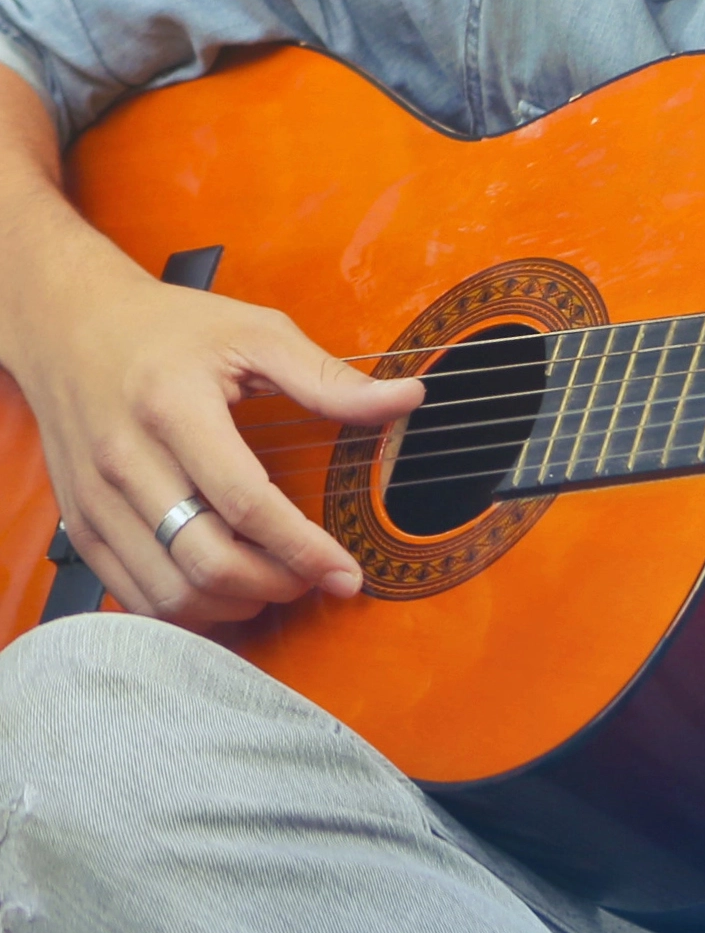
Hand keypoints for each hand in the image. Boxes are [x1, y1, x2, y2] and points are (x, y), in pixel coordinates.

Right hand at [11, 251, 421, 627]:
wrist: (67, 324)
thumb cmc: (171, 328)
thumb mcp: (256, 332)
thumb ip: (331, 378)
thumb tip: (409, 399)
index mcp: (173, 406)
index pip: (246, 503)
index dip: (304, 549)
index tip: (349, 574)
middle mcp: (124, 459)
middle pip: (208, 560)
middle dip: (278, 584)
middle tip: (315, 577)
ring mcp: (94, 499)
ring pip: (170, 592)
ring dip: (236, 603)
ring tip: (276, 581)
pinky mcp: (79, 526)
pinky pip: (134, 597)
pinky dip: (188, 609)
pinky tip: (227, 587)